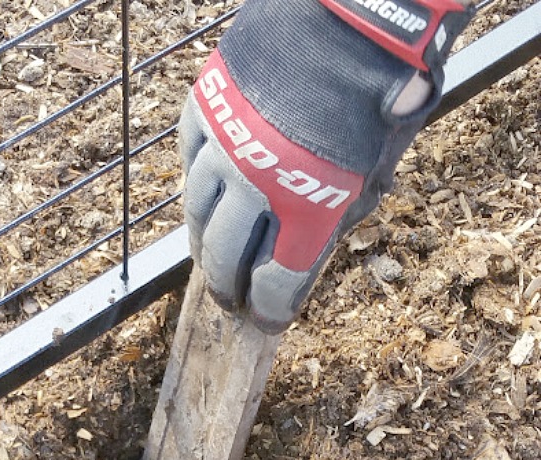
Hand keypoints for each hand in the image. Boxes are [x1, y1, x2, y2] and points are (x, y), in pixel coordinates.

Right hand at [179, 0, 473, 332]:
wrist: (349, 11)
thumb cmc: (374, 89)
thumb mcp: (376, 167)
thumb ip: (343, 213)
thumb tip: (315, 245)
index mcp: (308, 205)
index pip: (277, 281)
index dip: (269, 309)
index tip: (265, 321)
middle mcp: (258, 185)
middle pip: (227, 256)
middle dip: (227, 287)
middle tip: (229, 300)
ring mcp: (225, 147)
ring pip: (197, 214)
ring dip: (201, 244)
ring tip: (207, 259)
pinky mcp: (205, 110)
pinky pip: (189, 162)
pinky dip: (195, 187)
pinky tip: (202, 199)